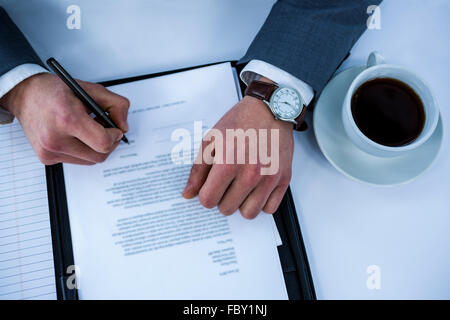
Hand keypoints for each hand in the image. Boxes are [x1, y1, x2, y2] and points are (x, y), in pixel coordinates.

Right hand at [0, 73, 129, 164]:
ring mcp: (49, 151)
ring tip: (89, 130)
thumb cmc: (54, 91)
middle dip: (109, 143)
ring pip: (90, 160)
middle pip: (99, 156)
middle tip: (106, 130)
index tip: (116, 129)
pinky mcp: (47, 158)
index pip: (103, 143)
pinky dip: (83, 150)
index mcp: (67, 118)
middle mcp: (55, 138)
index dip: (115, 137)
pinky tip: (76, 135)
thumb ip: (115, 105)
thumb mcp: (90, 89)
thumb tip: (124, 126)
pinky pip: (77, 160)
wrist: (24, 95)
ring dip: (96, 148)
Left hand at [182, 91, 293, 218]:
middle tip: (227, 183)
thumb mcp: (211, 140)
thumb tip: (188, 194)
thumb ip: (198, 170)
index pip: (208, 200)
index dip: (206, 194)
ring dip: (242, 203)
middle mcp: (250, 173)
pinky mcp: (284, 179)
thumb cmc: (240, 122)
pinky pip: (270, 209)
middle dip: (223, 198)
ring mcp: (269, 178)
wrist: (271, 109)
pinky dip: (261, 202)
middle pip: (227, 209)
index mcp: (228, 162)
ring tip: (241, 187)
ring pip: (249, 213)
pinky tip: (257, 188)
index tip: (210, 186)